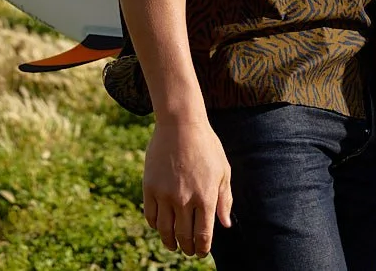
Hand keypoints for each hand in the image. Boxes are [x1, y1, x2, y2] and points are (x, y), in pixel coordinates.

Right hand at [144, 118, 233, 256]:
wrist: (180, 124)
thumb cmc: (206, 146)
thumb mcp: (223, 171)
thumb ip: (224, 200)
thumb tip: (226, 224)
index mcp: (205, 197)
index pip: (203, 235)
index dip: (202, 248)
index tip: (202, 252)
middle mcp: (184, 199)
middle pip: (183, 236)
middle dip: (187, 248)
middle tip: (188, 250)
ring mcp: (165, 194)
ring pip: (164, 230)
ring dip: (169, 242)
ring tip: (173, 244)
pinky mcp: (149, 187)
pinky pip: (150, 215)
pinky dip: (155, 225)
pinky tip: (161, 226)